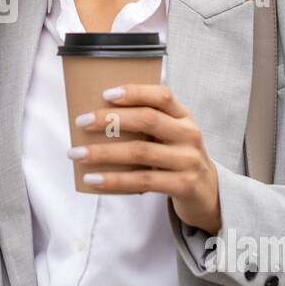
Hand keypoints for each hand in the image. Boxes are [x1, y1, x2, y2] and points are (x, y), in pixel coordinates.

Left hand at [69, 83, 221, 233]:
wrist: (207, 193)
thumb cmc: (176, 157)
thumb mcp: (170, 135)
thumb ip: (147, 124)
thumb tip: (95, 116)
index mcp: (183, 117)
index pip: (162, 96)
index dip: (134, 92)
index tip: (105, 94)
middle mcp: (189, 134)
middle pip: (148, 120)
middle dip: (110, 119)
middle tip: (81, 122)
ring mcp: (188, 160)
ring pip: (140, 151)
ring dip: (103, 152)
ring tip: (77, 153)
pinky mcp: (183, 185)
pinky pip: (142, 181)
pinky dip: (114, 180)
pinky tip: (93, 179)